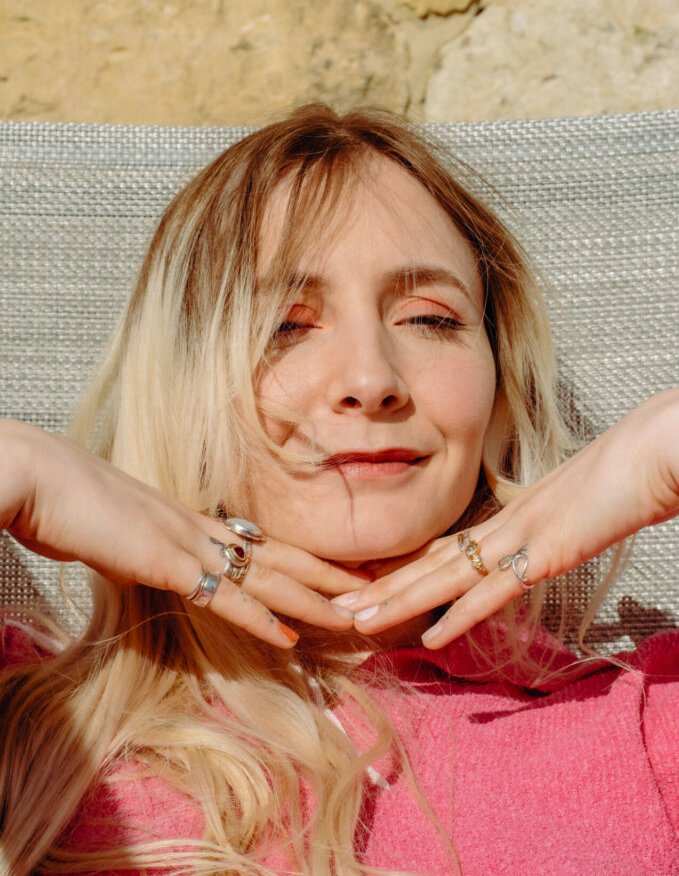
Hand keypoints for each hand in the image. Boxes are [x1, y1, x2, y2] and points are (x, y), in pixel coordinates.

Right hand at [0, 420, 365, 648]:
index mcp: (188, 519)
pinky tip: (289, 638)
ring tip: (352, 614)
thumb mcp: (114, 533)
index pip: (257, 542)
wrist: (40, 480)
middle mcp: (198, 527)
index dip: (297, 558)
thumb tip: (146, 563)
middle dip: (326, 574)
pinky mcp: (168, 562)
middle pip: (278, 552)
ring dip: (312, 599)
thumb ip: (140, 550)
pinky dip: (260, 620)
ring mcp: (187, 542)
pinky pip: (224, 596)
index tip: (329, 571)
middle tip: (369, 587)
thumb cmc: (66, 503)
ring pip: (267, 574)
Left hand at [331, 389, 678, 647]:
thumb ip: (550, 526)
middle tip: (334, 607)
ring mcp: (524, 535)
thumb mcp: (577, 505)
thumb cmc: (626, 474)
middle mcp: (507, 523)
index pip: (447, 548)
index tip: (369, 587)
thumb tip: (537, 544)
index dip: (405, 570)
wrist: (655, 452)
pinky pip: (494, 589)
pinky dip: (459, 615)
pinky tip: (429, 637)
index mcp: (513, 514)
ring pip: (446, 574)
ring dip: (398, 601)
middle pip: (432, 562)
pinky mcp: (547, 550)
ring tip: (356, 621)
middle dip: (382, 588)